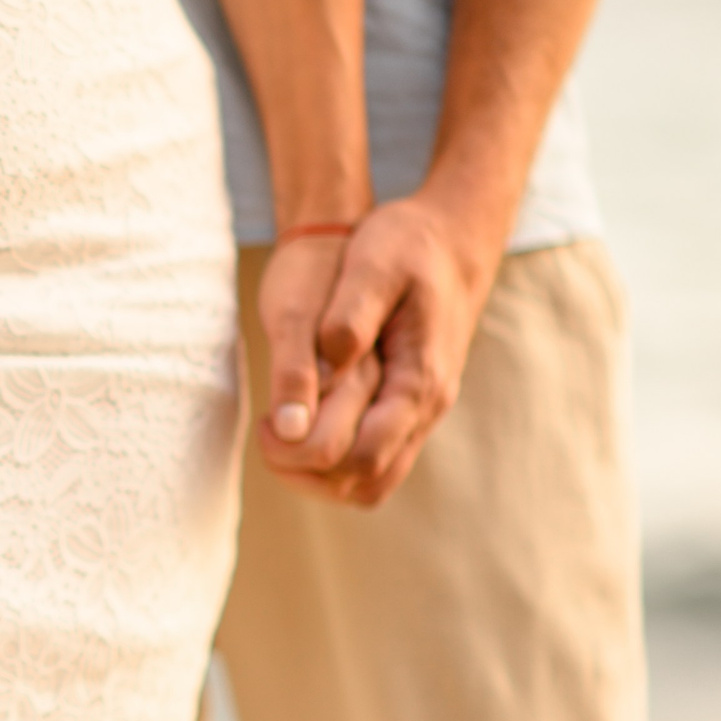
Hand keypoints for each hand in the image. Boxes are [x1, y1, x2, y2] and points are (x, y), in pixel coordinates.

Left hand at [294, 190, 504, 505]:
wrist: (452, 238)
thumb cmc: (409, 245)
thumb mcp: (373, 265)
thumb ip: (348, 320)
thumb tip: (323, 374)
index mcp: (418, 380)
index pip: (364, 455)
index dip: (307, 454)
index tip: (270, 422)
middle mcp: (426, 408)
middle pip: (364, 481)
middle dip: (306, 471)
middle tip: (267, 430)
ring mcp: (421, 413)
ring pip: (371, 482)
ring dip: (318, 475)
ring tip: (279, 434)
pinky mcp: (409, 409)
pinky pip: (375, 462)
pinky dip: (335, 462)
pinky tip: (302, 426)